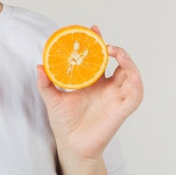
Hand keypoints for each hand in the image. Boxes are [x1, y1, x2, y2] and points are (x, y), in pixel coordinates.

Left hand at [36, 26, 142, 161]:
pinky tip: (130, 74)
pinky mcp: (121, 110)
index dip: (99, 42)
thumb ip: (45, 83)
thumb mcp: (51, 99)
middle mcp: (107, 87)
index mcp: (93, 82)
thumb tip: (39, 66)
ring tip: (116, 54)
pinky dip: (136, 83)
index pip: (100, 57)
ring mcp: (116, 98)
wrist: (71, 145)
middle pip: (119, 63)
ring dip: (128, 62)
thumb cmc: (64, 122)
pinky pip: (135, 95)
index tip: (93, 29)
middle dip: (117, 49)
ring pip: (131, 75)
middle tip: (105, 43)